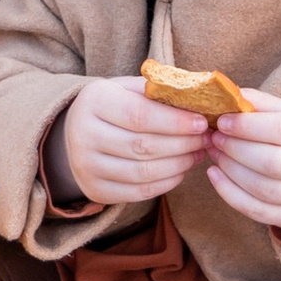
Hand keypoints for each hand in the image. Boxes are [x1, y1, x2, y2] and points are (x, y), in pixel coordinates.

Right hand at [61, 75, 211, 206]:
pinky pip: (139, 192)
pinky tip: (181, 170)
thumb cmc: (113, 105)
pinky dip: (166, 183)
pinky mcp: (95, 189)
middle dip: (183, 144)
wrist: (75, 132)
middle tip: (206, 139)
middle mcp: (84, 135)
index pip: (139, 115)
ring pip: (143, 172)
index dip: (175, 122)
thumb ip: (158, 91)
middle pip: (143, 146)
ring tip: (197, 153)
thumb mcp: (127, 88)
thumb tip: (200, 99)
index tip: (201, 123)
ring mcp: (86, 166)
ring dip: (179, 165)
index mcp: (94, 101)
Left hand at [206, 95, 280, 231]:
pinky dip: (230, 194)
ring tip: (214, 153)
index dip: (248, 126)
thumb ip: (264, 104)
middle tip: (214, 138)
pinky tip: (215, 175)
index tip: (222, 121)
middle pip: (273, 163)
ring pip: (264, 189)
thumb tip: (229, 95)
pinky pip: (258, 211)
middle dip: (236, 149)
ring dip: (230, 171)